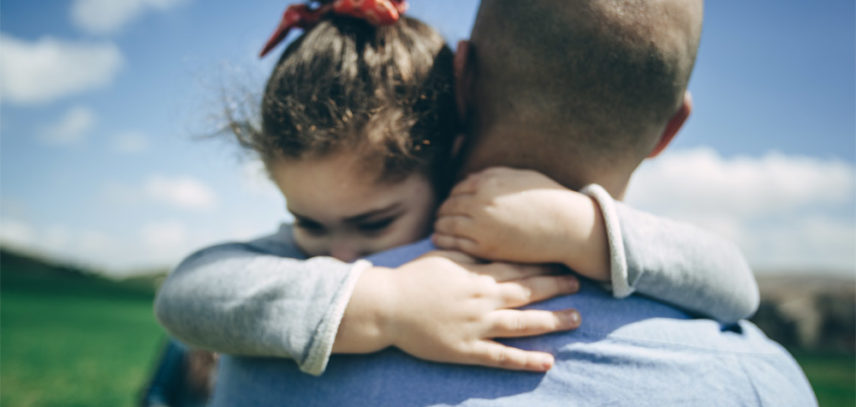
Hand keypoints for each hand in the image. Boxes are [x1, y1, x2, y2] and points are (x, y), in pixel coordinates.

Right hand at [337, 251, 580, 371]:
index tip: (564, 263)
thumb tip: (490, 242)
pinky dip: (525, 360)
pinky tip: (547, 362)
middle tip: (579, 285)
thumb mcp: (443, 255)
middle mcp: (483, 299)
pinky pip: (502, 357)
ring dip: (552, 321)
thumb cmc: (413, 278)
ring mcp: (477, 326)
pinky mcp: (466, 349)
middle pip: (528, 292)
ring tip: (576, 319)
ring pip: (523, 323)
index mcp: (477, 275)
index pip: (518, 268)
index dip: (544, 266)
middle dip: (556, 288)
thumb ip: (470, 251)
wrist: (387, 305)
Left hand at [433, 167, 608, 280]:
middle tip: (439, 218)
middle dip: (442, 212)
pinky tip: (443, 242)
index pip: (457, 190)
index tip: (451, 204)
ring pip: (447, 226)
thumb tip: (468, 178)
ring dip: (440, 227)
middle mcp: (480, 204)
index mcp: (487, 183)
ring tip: (438, 230)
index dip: (452, 197)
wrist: (565, 226)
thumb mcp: (519, 177)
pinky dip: (445, 242)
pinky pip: (456, 245)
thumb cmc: (547, 199)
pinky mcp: (486, 248)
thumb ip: (491, 175)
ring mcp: (481, 227)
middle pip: (448, 207)